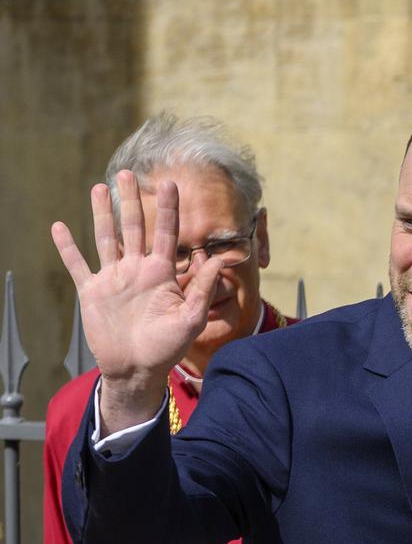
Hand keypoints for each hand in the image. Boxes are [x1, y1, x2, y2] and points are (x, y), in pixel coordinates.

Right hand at [51, 173, 221, 432]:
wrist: (137, 369)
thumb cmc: (168, 348)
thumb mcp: (191, 318)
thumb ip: (203, 288)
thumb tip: (219, 258)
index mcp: (162, 274)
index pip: (167, 234)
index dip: (168, 209)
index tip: (170, 184)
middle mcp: (137, 270)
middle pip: (133, 227)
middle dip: (130, 201)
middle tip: (126, 174)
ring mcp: (113, 279)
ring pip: (106, 238)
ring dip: (101, 214)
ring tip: (99, 188)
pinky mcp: (92, 291)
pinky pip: (77, 264)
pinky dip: (67, 247)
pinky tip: (59, 227)